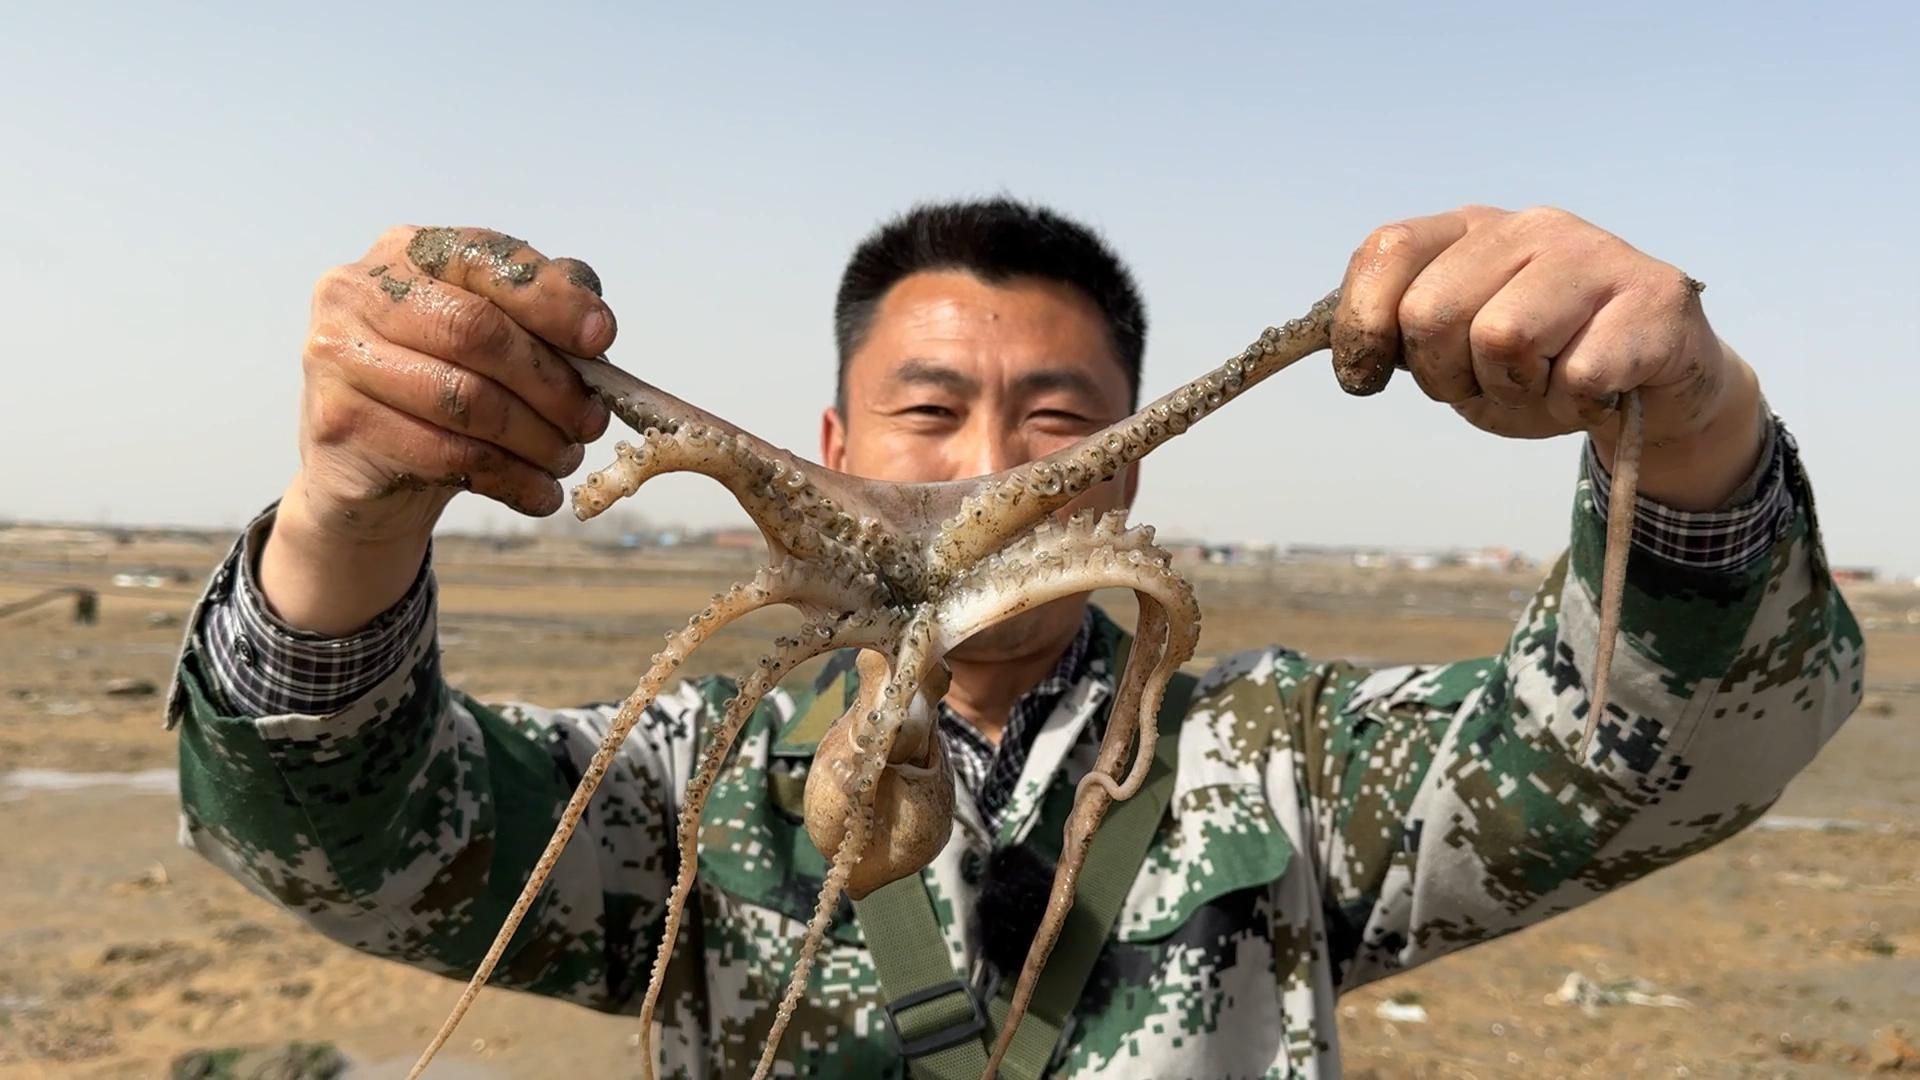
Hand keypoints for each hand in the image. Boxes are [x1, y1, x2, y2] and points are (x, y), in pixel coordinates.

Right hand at [263, 226, 617, 633]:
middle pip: (478, 332)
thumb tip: (595, 324)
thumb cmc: (442, 382)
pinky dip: (512, 479)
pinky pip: (448, 456)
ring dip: (537, 439)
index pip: (486, 259)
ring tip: (568, 458)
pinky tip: (540, 491)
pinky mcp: (340, 425)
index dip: (551, 299)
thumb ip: (541, 311)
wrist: (367, 467)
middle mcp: (357, 292)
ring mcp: (338, 358)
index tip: (602, 338)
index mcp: (406, 251)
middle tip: (592, 421)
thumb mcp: (491, 335)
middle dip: (551, 383)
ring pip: (467, 401)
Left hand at [1329, 205, 1763, 508]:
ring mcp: (1595, 255)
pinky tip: (1594, 393)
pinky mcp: (1654, 298)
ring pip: (1504, 339)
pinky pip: (1578, 375)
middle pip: (1431, 312)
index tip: (1365, 378)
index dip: (1360, 327)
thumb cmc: (1543, 367)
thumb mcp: (1456, 352)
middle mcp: (1530, 227)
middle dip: (1444, 376)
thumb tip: (1350, 357)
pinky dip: (1574, 406)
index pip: (1385, 252)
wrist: (1658, 384)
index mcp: (1471, 230)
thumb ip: (1401, 338)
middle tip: (1486, 385)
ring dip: (1513, 391)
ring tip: (1544, 384)